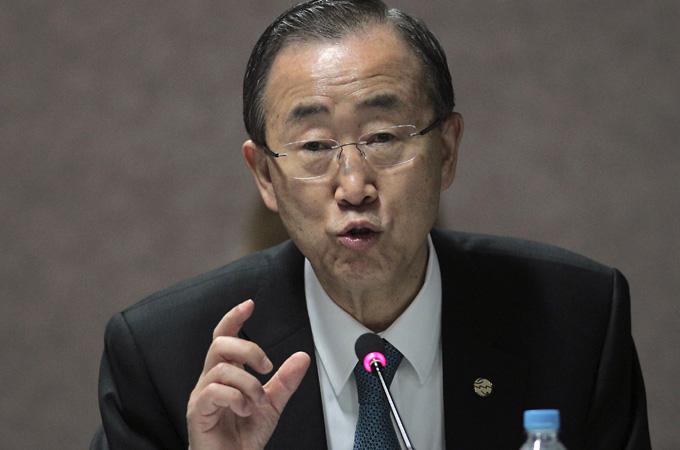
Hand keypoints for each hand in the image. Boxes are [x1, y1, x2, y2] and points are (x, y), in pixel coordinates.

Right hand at [187, 299, 310, 449]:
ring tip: (257, 402)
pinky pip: (214, 392)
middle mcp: (210, 379)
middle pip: (220, 344)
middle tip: (267, 367)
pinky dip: (237, 399)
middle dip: (248, 349)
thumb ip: (285, 381)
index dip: (233, 318)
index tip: (250, 304)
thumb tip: (302, 357)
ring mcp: (201, 395)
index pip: (224, 336)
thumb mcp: (272, 404)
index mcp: (226, 373)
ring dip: (248, 384)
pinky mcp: (197, 411)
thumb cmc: (244, 436)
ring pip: (222, 369)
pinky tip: (245, 410)